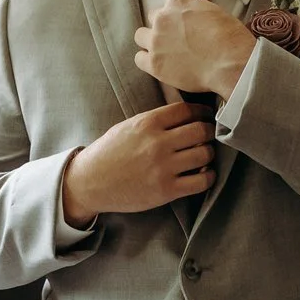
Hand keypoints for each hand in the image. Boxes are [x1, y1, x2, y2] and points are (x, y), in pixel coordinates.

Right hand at [62, 101, 216, 221]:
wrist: (90, 182)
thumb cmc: (108, 153)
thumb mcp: (128, 126)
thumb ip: (154, 120)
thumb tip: (183, 115)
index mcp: (148, 123)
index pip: (187, 109)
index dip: (202, 112)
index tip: (206, 116)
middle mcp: (158, 143)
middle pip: (201, 130)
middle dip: (209, 132)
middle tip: (208, 136)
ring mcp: (163, 168)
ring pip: (205, 154)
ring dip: (208, 154)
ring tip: (203, 155)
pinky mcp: (166, 190)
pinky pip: (201, 182)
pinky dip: (208, 177)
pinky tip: (203, 174)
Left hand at [134, 0, 254, 95]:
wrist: (229, 62)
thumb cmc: (230, 38)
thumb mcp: (217, 12)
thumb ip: (200, 7)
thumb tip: (199, 4)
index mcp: (178, 1)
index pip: (170, 2)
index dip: (177, 15)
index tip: (184, 23)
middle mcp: (163, 17)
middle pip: (154, 18)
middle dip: (163, 26)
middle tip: (175, 38)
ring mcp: (156, 40)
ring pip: (141, 36)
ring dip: (150, 41)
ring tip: (164, 52)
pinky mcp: (154, 63)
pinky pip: (139, 59)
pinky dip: (147, 61)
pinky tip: (159, 65)